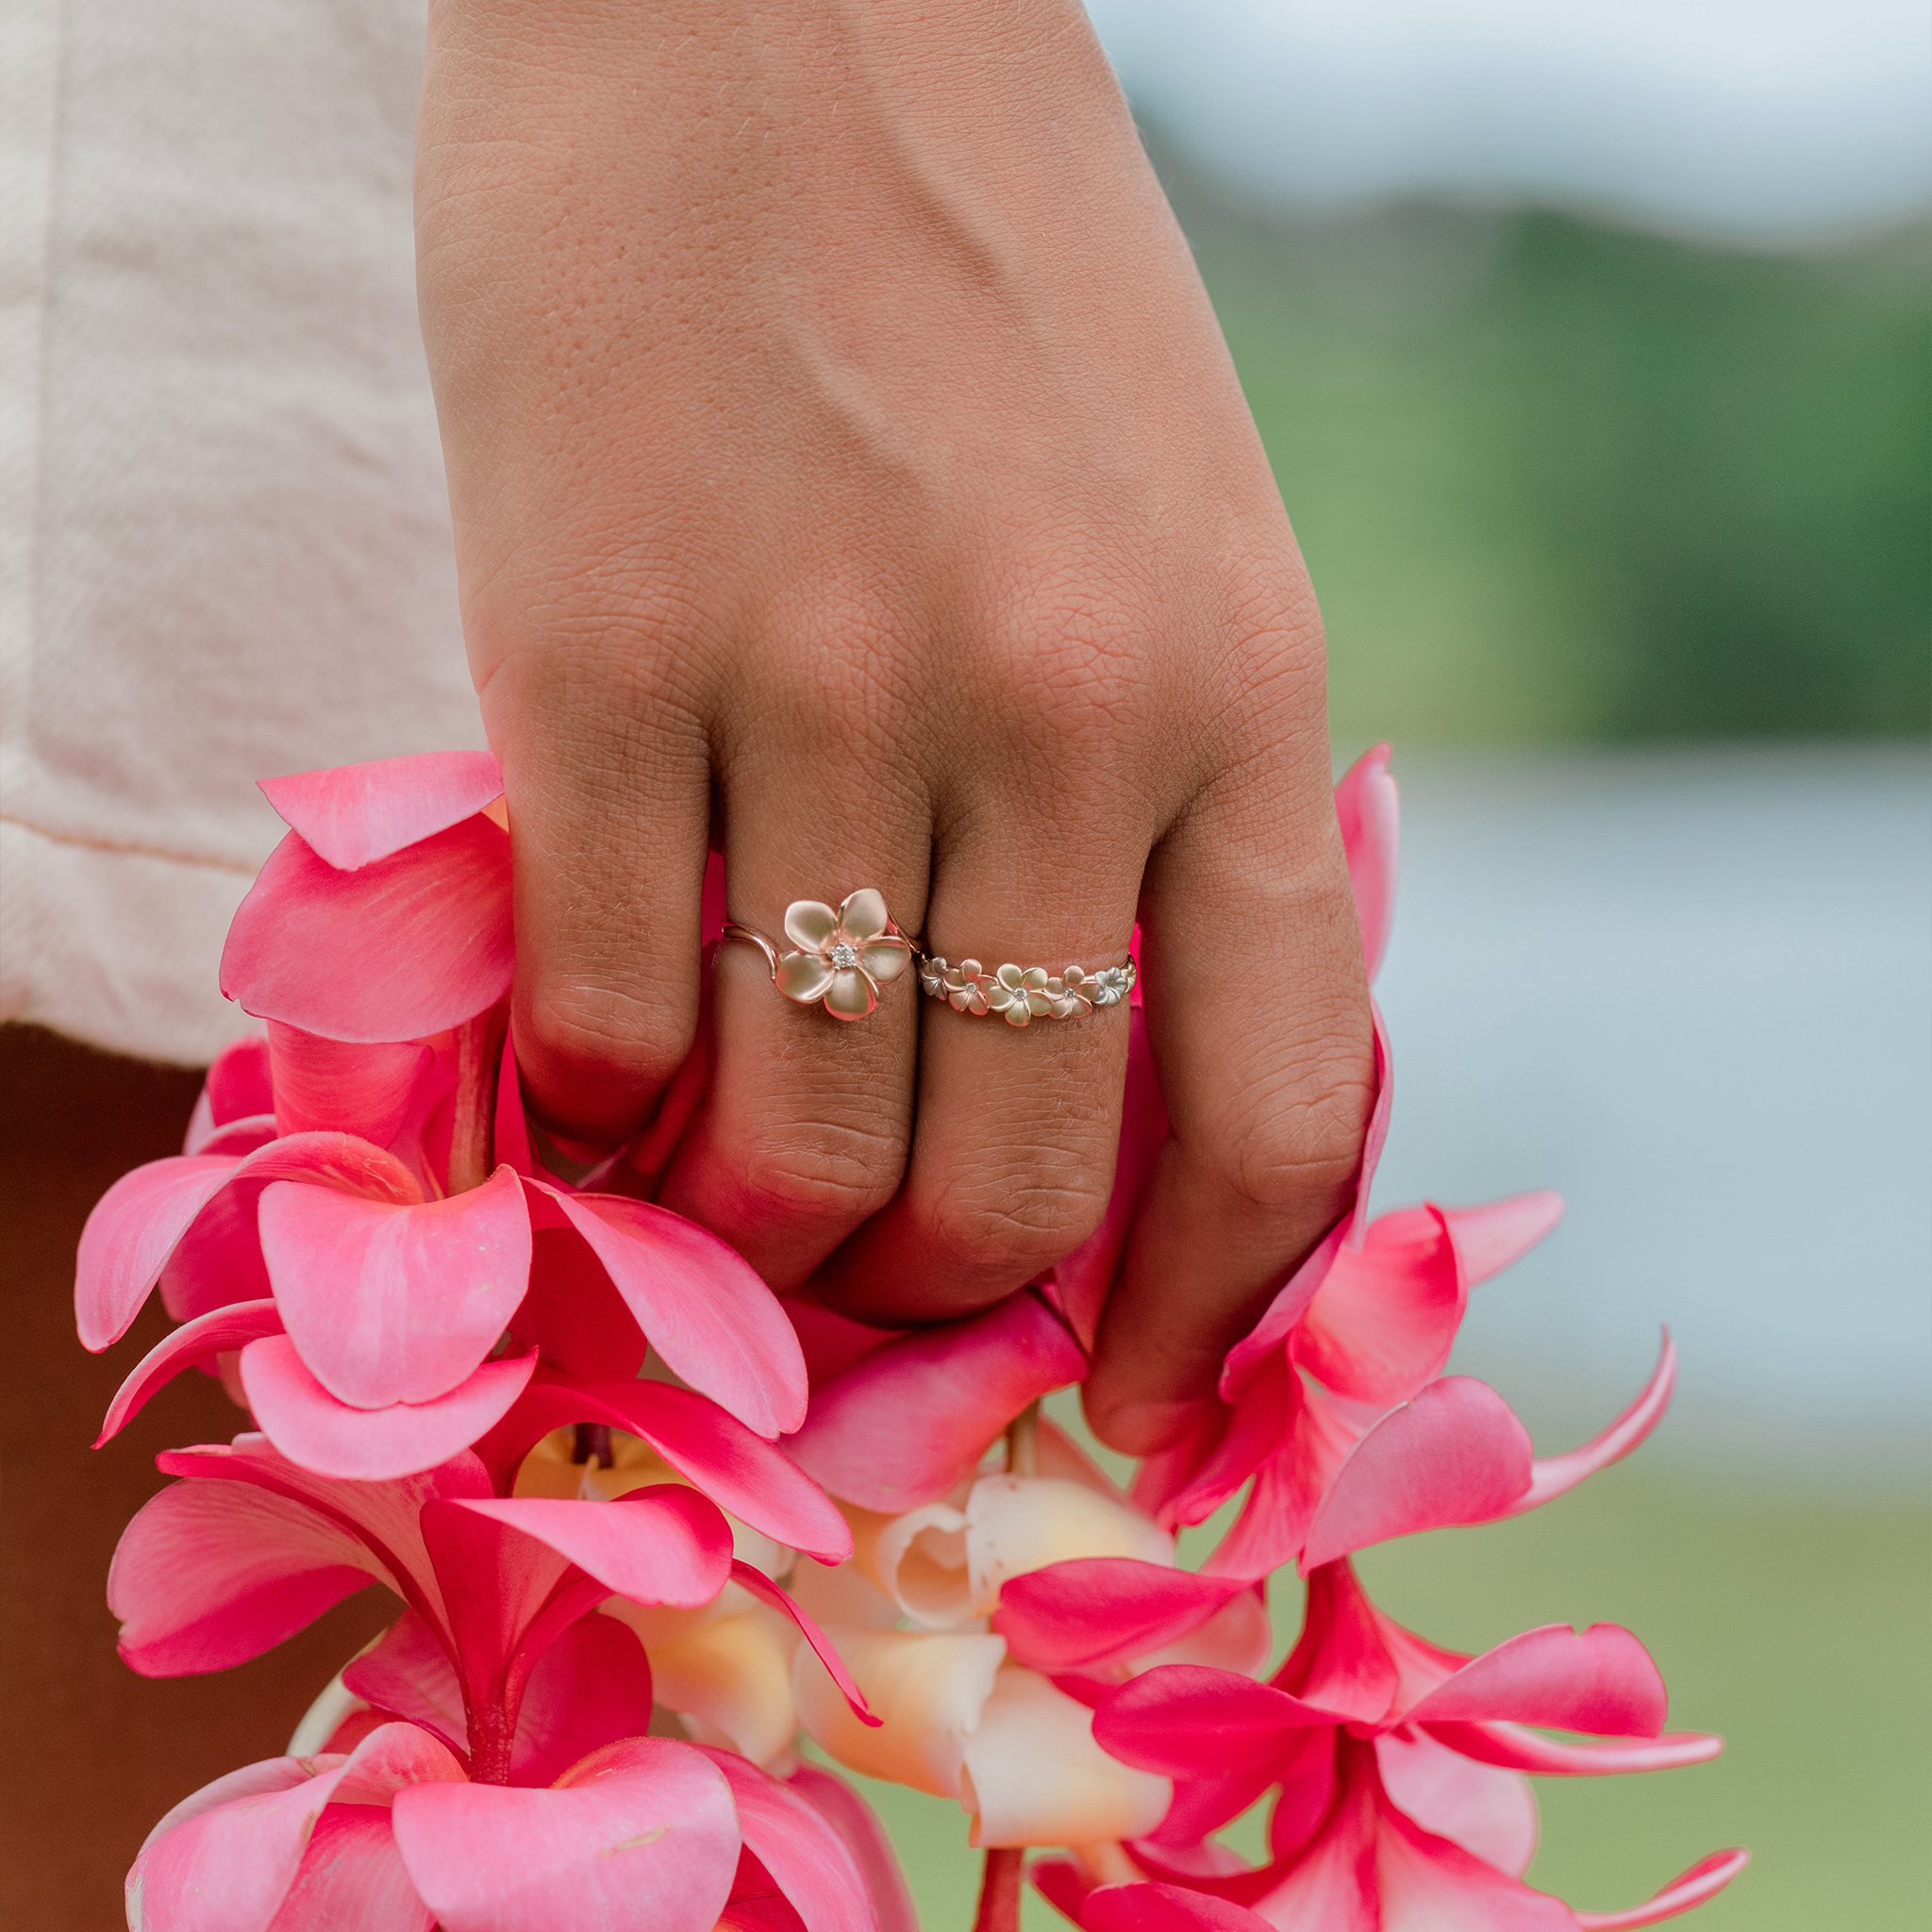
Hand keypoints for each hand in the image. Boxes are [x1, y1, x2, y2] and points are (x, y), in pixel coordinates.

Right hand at [415, 0, 1375, 1452]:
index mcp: (1243, 694)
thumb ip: (1168, 817)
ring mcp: (819, 684)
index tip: (1124, 1388)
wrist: (775, 2)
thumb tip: (1106, 1094)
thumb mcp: (1185, 541)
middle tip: (860, 1288)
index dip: (1201, 1310)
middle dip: (926, 1297)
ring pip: (793, 1133)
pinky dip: (594, 1107)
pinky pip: (605, 1013)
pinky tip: (594, 1080)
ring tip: (716, 1196)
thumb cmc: (995, 289)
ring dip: (750, 1226)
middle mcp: (1055, 710)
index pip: (1274, 1112)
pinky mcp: (592, 653)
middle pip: (1006, 1177)